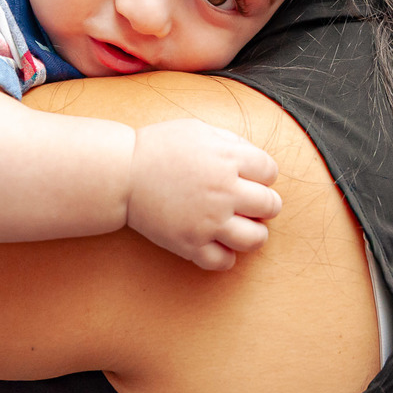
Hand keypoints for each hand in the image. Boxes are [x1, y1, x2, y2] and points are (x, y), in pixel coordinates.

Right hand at [126, 119, 280, 270]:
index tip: (251, 177)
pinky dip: (226, 255)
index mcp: (227, 159)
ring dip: (254, 233)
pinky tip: (218, 242)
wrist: (122, 173)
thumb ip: (231, 142)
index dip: (263, 174)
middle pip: (270, 205)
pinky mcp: (190, 244)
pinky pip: (224, 261)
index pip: (270, 172)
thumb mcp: (198, 130)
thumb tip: (254, 158)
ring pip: (255, 239)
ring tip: (241, 226)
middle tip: (250, 203)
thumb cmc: (159, 147)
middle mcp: (223, 191)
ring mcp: (208, 221)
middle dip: (265, 203)